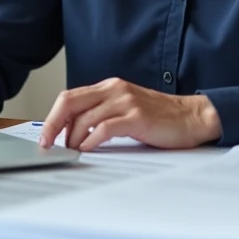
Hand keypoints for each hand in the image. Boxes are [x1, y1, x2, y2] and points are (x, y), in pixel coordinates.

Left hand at [38, 77, 221, 151]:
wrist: (193, 117)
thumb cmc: (160, 118)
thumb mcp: (126, 109)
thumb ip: (102, 114)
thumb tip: (73, 132)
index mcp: (110, 87)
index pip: (70, 97)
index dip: (53, 117)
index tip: (45, 136)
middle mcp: (115, 90)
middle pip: (70, 102)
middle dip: (53, 124)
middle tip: (48, 144)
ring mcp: (126, 102)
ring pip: (84, 117)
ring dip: (72, 138)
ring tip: (72, 151)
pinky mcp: (137, 117)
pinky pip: (104, 127)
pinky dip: (90, 140)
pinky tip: (88, 149)